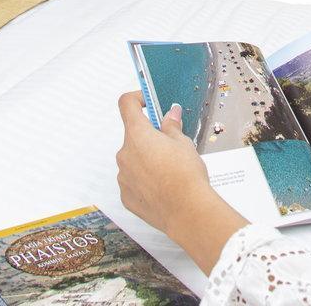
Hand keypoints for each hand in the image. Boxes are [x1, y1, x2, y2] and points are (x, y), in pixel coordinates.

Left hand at [115, 92, 247, 272]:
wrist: (187, 211)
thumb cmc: (186, 175)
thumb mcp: (183, 143)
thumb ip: (171, 126)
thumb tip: (170, 115)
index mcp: (137, 135)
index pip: (126, 105)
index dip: (137, 99)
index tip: (148, 102)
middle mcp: (125, 154)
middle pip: (133, 137)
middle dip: (149, 137)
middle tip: (170, 145)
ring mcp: (123, 176)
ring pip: (133, 160)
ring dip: (146, 160)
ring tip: (169, 171)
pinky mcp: (126, 196)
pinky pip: (133, 181)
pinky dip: (145, 180)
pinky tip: (163, 188)